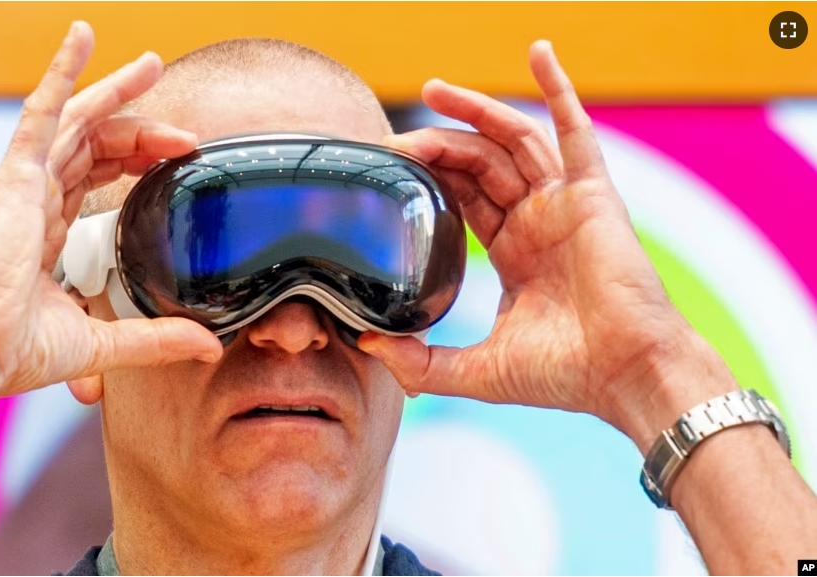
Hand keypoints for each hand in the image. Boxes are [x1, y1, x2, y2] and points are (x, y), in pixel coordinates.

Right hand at [0, 22, 222, 400]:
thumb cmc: (17, 349)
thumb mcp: (104, 338)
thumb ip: (157, 337)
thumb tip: (208, 346)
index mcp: (49, 232)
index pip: (97, 177)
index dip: (137, 161)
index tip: (179, 158)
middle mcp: (37, 200)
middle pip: (96, 145)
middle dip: (140, 127)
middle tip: (181, 128)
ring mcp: (26, 184)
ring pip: (78, 122)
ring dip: (115, 91)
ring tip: (152, 65)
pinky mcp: (16, 176)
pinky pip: (42, 111)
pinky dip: (61, 72)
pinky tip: (82, 38)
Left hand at [358, 41, 725, 436]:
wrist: (626, 375)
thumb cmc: (565, 375)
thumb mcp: (479, 370)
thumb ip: (422, 363)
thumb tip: (370, 348)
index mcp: (514, 253)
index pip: (462, 199)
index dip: (429, 179)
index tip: (390, 168)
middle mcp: (537, 222)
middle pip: (480, 165)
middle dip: (438, 146)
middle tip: (395, 140)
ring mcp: (564, 204)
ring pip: (513, 141)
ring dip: (476, 112)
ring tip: (434, 91)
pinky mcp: (592, 195)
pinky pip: (575, 130)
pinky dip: (559, 89)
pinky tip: (538, 53)